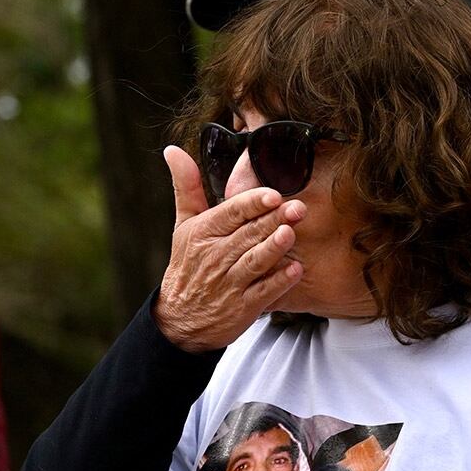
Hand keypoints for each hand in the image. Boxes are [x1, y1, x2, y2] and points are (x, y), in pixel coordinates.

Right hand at [152, 145, 306, 351]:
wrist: (180, 319)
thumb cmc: (188, 265)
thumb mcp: (183, 225)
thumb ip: (187, 187)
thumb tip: (173, 151)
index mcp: (203, 233)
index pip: (230, 213)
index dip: (252, 204)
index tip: (272, 195)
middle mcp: (215, 257)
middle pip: (248, 235)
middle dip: (273, 221)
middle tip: (297, 208)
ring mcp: (229, 283)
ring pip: (255, 262)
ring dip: (274, 248)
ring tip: (291, 233)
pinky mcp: (242, 307)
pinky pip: (263, 292)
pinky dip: (279, 282)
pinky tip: (295, 270)